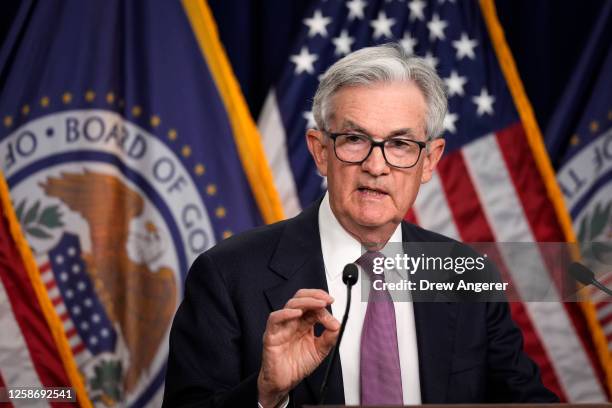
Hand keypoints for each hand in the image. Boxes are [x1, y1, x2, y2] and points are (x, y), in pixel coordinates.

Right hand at [257, 289, 339, 406]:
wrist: (284, 383)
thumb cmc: (297, 366)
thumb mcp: (319, 351)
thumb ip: (329, 337)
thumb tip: (337, 325)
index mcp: (304, 323)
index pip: (313, 306)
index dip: (323, 304)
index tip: (333, 308)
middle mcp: (293, 322)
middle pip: (301, 298)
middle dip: (315, 295)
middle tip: (327, 300)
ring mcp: (282, 327)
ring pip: (290, 305)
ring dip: (306, 302)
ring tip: (318, 304)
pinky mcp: (271, 335)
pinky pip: (274, 319)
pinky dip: (285, 313)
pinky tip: (297, 313)